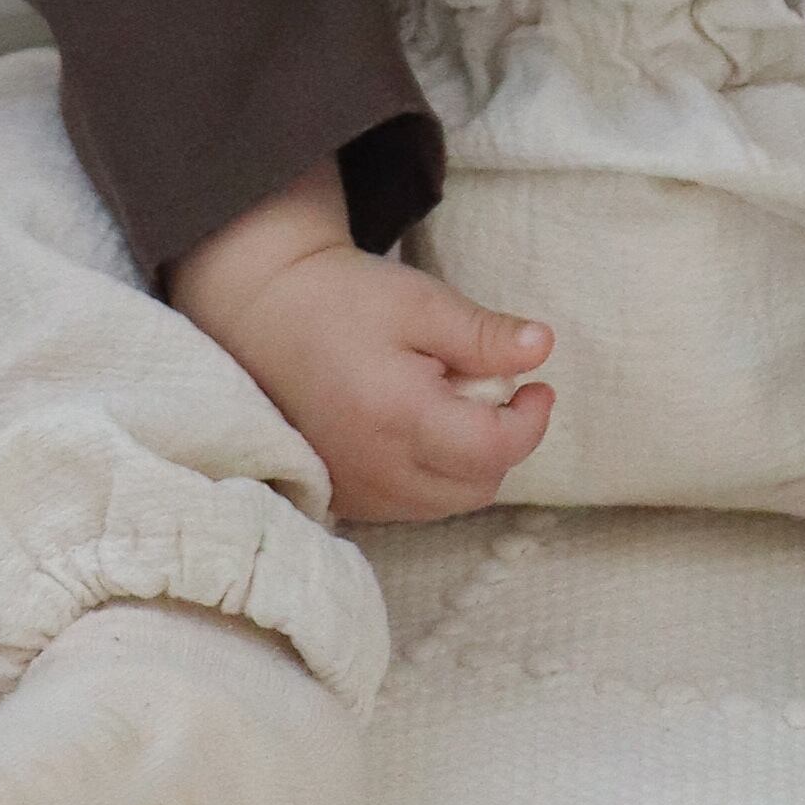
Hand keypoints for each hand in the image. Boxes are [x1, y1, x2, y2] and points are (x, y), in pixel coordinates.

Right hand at [170, 171, 553, 522]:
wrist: (261, 312)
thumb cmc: (342, 299)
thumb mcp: (420, 301)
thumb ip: (483, 334)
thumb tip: (543, 347)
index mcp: (400, 417)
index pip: (494, 450)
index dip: (531, 422)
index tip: (537, 385)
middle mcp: (376, 469)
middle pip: (477, 487)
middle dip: (502, 442)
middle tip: (494, 390)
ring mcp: (354, 489)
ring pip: (445, 503)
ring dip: (468, 463)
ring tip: (450, 403)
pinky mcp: (341, 495)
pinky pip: (409, 505)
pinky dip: (432, 476)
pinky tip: (418, 428)